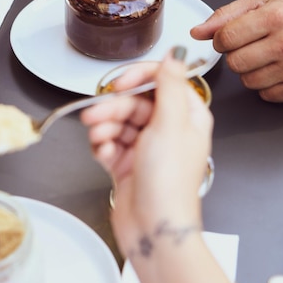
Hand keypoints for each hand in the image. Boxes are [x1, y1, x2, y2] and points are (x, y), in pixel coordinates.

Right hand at [80, 50, 212, 257]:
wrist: (154, 230)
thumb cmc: (170, 183)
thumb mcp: (170, 124)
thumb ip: (170, 84)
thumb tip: (177, 52)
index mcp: (186, 115)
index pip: (161, 81)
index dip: (138, 78)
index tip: (119, 83)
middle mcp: (167, 128)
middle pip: (133, 102)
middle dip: (112, 108)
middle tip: (96, 116)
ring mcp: (147, 146)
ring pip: (118, 122)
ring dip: (104, 128)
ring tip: (100, 140)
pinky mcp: (129, 163)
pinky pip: (110, 143)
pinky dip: (103, 147)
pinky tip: (103, 156)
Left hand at [191, 0, 282, 101]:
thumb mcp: (263, 2)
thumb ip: (226, 15)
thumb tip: (198, 32)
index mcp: (274, 16)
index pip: (226, 37)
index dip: (221, 40)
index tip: (229, 38)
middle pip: (234, 62)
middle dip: (236, 55)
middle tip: (252, 46)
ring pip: (247, 81)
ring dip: (251, 71)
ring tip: (267, 57)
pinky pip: (265, 95)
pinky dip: (267, 85)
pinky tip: (278, 69)